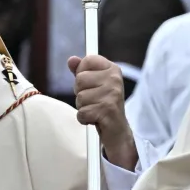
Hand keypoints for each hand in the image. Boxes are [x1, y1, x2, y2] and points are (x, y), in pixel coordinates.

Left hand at [68, 55, 137, 170]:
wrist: (117, 130)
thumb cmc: (103, 104)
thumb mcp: (93, 84)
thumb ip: (81, 70)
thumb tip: (71, 59)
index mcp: (112, 69)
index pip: (87, 61)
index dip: (82, 74)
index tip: (92, 85)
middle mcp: (115, 79)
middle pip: (79, 80)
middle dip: (81, 93)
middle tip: (94, 101)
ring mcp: (113, 94)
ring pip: (80, 97)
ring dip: (83, 107)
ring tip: (96, 110)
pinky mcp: (108, 110)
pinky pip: (81, 112)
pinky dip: (84, 119)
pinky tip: (96, 119)